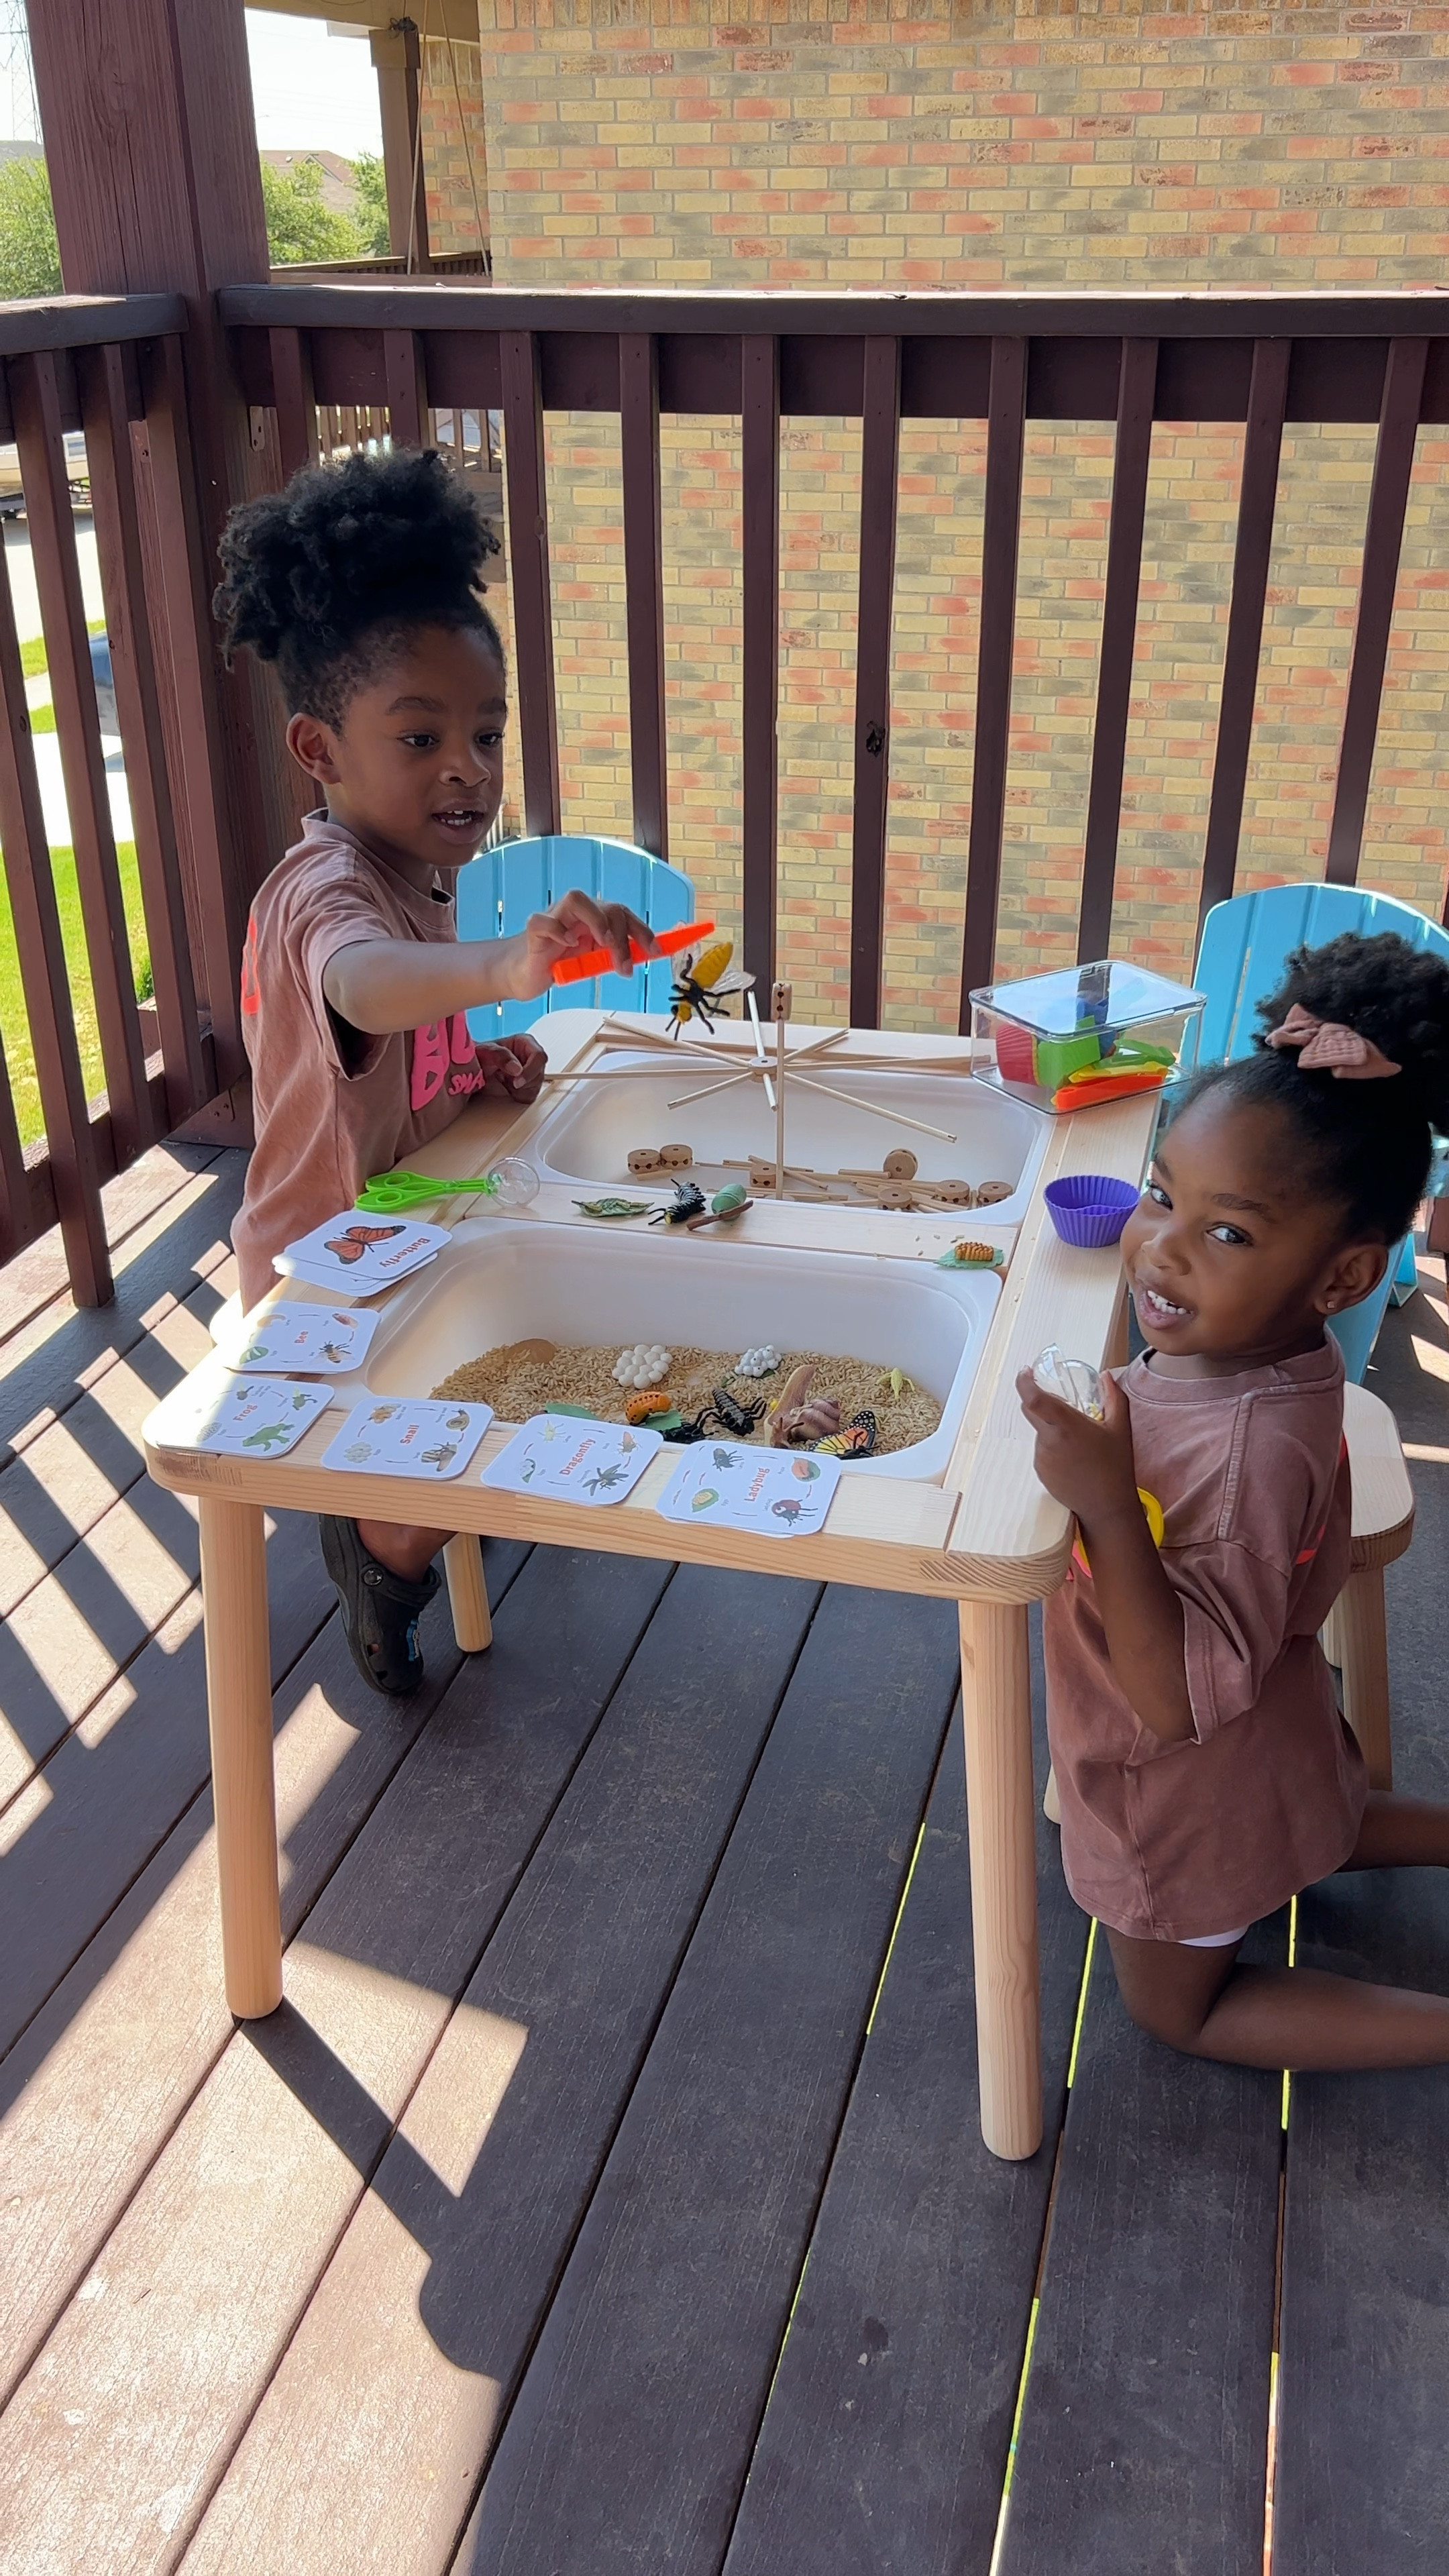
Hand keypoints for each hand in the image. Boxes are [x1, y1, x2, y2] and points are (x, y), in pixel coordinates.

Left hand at [476, 1032, 546, 1103]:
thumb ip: (501, 1056)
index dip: (531, 1070)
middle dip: (524, 1082)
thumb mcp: (486, 1052)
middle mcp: (530, 1058)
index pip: (539, 1056)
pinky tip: (507, 1088)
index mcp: (525, 1043)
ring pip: (535, 1087)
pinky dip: (517, 1096)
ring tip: (504, 1082)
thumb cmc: (479, 1055)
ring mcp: (530, 1073)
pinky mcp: (527, 1086)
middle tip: (507, 1083)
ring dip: (519, 1089)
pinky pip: (530, 1096)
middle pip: (539, 1074)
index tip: (517, 1081)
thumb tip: (517, 1069)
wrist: (472, 1069)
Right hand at [510, 890, 657, 999]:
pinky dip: (558, 931)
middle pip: (607, 908)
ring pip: (576, 899)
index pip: (623, 915)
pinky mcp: (535, 929)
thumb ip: (615, 955)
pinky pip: (544, 921)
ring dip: (596, 922)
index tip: (656, 951)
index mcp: (594, 918)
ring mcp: (555, 917)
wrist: (526, 974)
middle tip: (625, 968)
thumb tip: (647, 954)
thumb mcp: (595, 962)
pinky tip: (568, 946)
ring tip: (603, 945)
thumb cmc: (560, 964)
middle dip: (622, 938)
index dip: (642, 931)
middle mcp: (577, 913)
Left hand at [1015, 1366, 1140, 1528]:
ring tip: (1079, 1443)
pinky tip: (1074, 1459)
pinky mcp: (1040, 1472)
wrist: (1106, 1507)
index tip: (1025, 1372)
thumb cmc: (1115, 1466)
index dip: (1024, 1382)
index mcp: (1066, 1425)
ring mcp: (1041, 1458)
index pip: (1033, 1398)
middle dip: (1040, 1401)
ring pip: (1039, 1431)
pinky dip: (1053, 1447)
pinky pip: (1042, 1450)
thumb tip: (1105, 1376)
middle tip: (1062, 1404)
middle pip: (1030, 1410)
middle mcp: (1048, 1441)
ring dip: (1051, 1428)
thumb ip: (1114, 1397)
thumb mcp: (1121, 1428)